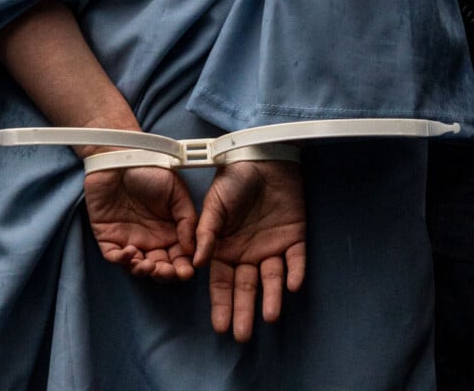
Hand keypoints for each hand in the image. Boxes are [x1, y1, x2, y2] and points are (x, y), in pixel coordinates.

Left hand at [84, 166, 197, 280]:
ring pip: (137, 267)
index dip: (183, 268)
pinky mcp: (108, 236)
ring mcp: (128, 239)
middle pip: (159, 267)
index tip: (186, 272)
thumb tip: (192, 249)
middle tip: (166, 272)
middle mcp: (150, 239)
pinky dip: (122, 261)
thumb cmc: (150, 170)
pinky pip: (114, 256)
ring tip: (148, 265)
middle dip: (164, 275)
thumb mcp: (176, 191)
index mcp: (169, 231)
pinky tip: (130, 253)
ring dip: (144, 271)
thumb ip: (187, 220)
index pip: (178, 258)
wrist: (120, 157)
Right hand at [194, 160, 305, 341]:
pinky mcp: (295, 238)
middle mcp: (248, 253)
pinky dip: (295, 272)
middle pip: (246, 287)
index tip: (220, 326)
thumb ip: (206, 232)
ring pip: (272, 278)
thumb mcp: (214, 204)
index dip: (221, 303)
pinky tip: (291, 286)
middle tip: (242, 336)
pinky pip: (296, 259)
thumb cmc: (233, 179)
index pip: (222, 282)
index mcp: (226, 248)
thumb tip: (198, 261)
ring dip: (271, 297)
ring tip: (269, 316)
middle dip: (244, 311)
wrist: (263, 158)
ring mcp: (272, 246)